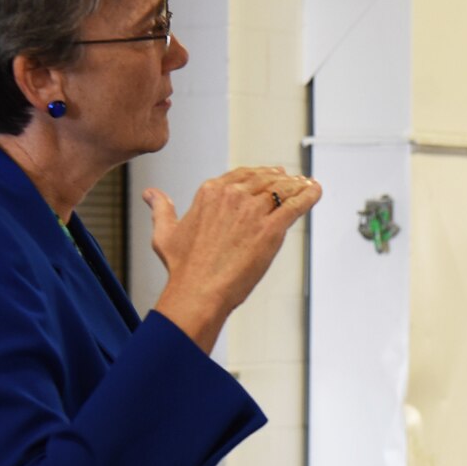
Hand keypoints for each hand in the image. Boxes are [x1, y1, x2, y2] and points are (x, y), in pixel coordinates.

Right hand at [145, 166, 320, 350]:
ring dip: (298, 186)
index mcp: (210, 192)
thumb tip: (150, 194)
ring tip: (307, 185)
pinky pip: (296, 205)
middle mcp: (233, 196)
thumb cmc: (182, 267)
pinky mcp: (271, 229)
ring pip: (282, 190)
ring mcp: (253, 211)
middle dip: (281, 178)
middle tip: (292, 179)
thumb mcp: (165, 233)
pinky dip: (309, 196)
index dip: (259, 174)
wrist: (198, 291)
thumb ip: (161, 209)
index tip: (269, 174)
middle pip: (265, 179)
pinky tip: (316, 191)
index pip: (242, 175)